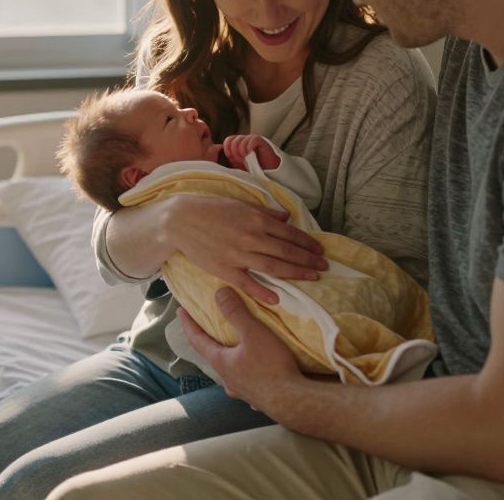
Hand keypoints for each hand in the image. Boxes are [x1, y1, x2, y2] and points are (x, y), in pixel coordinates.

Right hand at [161, 194, 325, 303]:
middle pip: (286, 251)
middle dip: (308, 260)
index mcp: (256, 219)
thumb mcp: (240, 204)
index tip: (320, 250)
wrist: (180, 221)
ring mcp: (238, 255)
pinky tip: (277, 298)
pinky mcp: (224, 269)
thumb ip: (264, 212)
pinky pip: (247, 283)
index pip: (289, 233)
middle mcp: (251, 237)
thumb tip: (286, 218)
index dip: (307, 243)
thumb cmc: (210, 209)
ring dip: (296, 273)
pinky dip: (263, 291)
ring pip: (273, 267)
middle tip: (324, 267)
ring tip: (312, 277)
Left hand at [179, 288, 302, 413]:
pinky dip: (246, 374)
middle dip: (209, 341)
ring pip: (229, 372)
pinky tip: (253, 375)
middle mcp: (227, 379)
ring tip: (232, 351)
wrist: (294, 402)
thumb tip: (219, 293)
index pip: (197, 339)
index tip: (180, 311)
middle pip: (212, 356)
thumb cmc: (271, 366)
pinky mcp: (258, 398)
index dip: (188, 323)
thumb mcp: (253, 332)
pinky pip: (247, 384)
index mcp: (220, 362)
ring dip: (228, 359)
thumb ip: (236, 312)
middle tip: (207, 328)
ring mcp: (241, 392)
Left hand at [223, 135, 279, 170]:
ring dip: (242, 152)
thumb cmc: (253, 169)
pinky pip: (251, 140)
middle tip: (242, 161)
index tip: (233, 161)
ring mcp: (252, 139)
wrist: (269, 172)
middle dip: (235, 153)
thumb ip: (230, 159)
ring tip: (247, 159)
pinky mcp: (260, 141)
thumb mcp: (238, 165)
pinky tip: (252, 154)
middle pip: (232, 140)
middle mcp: (244, 140)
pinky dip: (249, 148)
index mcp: (237, 144)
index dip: (228, 151)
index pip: (227, 141)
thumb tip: (221, 156)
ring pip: (240, 140)